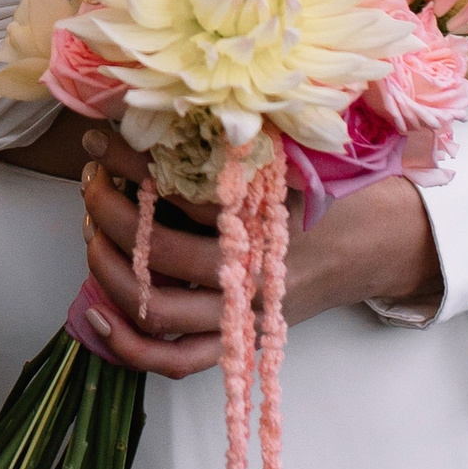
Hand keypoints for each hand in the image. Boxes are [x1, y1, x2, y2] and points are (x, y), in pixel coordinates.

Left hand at [75, 156, 440, 378]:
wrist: (377, 242)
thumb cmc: (330, 188)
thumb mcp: (290, 153)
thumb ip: (234, 140)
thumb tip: (158, 108)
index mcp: (264, 219)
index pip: (181, 189)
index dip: (130, 160)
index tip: (101, 136)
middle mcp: (250, 273)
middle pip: (159, 250)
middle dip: (109, 209)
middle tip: (92, 178)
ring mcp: (242, 315)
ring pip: (156, 307)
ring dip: (108, 266)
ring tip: (90, 226)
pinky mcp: (238, 342)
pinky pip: (175, 360)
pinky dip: (128, 344)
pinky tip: (93, 311)